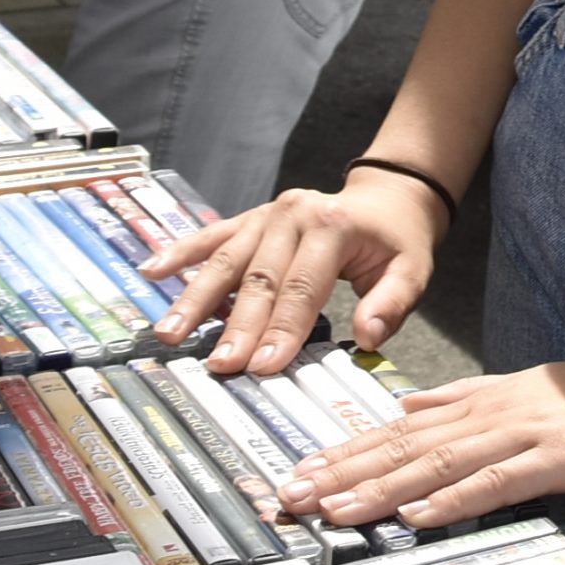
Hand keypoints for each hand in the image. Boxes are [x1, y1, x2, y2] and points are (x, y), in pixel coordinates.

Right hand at [146, 172, 448, 362]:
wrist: (387, 198)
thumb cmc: (397, 241)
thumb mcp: (412, 270)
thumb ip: (390, 304)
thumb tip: (368, 338)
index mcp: (332, 226)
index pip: (302, 288)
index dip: (282, 329)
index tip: (262, 366)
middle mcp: (293, 214)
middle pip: (259, 278)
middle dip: (237, 327)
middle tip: (218, 365)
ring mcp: (267, 213)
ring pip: (226, 260)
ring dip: (195, 298)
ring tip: (170, 333)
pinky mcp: (251, 218)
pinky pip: (211, 236)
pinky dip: (181, 252)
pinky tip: (152, 270)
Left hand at [276, 352, 564, 530]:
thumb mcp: (533, 391)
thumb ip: (469, 400)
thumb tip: (412, 406)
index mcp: (489, 398)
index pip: (405, 426)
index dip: (349, 451)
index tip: (302, 472)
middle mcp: (498, 409)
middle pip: (407, 442)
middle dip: (344, 471)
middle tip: (292, 495)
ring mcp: (528, 431)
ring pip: (440, 459)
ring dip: (382, 486)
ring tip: (335, 509)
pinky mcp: (561, 456)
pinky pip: (499, 480)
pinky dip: (456, 498)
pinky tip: (420, 515)